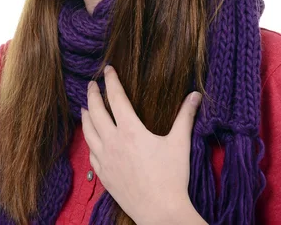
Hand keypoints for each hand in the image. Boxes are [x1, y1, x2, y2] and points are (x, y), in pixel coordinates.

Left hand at [81, 65, 203, 224]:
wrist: (160, 212)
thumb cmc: (172, 177)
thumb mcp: (179, 143)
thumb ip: (185, 117)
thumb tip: (195, 95)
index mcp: (130, 130)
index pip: (116, 98)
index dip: (111, 81)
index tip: (107, 70)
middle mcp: (112, 141)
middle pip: (95, 111)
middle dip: (92, 95)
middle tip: (92, 84)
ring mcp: (105, 158)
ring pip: (88, 131)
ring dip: (86, 116)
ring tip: (85, 107)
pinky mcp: (103, 173)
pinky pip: (90, 153)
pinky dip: (89, 141)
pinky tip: (91, 138)